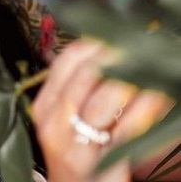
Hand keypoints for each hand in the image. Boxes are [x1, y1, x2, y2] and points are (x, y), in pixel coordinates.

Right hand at [32, 39, 171, 181]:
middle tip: (142, 44)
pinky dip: (145, 110)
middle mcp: (53, 123)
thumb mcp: (69, 120)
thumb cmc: (78, 155)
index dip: (95, 44)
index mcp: (44, 106)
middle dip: (118, 57)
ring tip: (153, 67)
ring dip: (134, 79)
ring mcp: (72, 146)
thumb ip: (82, 90)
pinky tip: (158, 98)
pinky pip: (125, 130)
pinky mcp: (98, 166)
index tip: (119, 35)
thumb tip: (112, 50)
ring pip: (105, 99)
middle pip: (86, 76)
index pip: (66, 61)